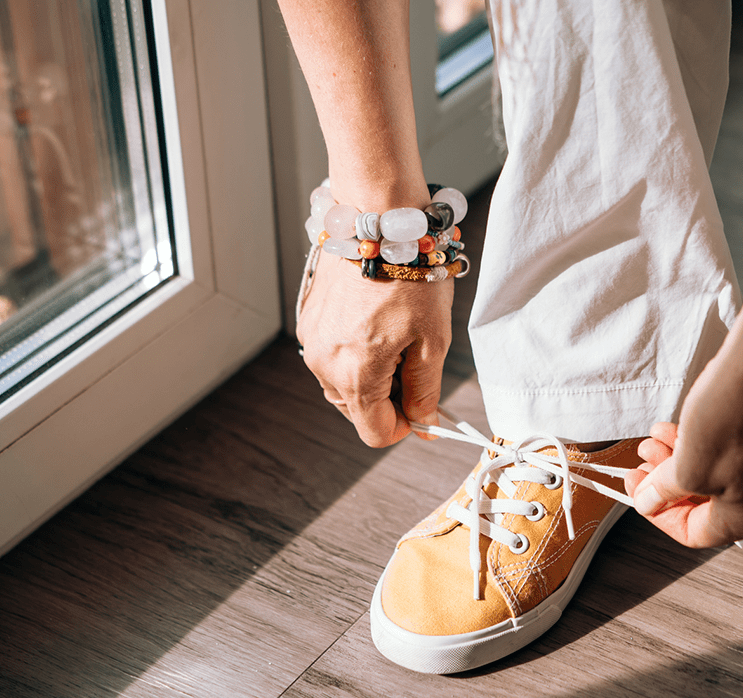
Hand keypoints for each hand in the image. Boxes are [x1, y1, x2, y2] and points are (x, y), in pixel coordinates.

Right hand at [297, 252, 452, 446]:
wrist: (379, 220)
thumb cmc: (411, 274)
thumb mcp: (433, 338)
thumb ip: (425, 388)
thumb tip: (423, 422)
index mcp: (356, 374)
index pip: (375, 432)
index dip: (404, 427)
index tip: (422, 409)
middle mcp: (324, 363)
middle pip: (356, 410)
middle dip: (387, 399)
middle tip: (414, 363)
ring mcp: (312, 340)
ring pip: (341, 383)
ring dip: (369, 375)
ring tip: (396, 339)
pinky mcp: (309, 319)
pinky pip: (331, 354)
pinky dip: (353, 351)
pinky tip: (376, 323)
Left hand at [625, 352, 742, 547]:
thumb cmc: (739, 413)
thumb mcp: (687, 464)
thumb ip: (665, 491)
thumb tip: (650, 501)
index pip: (695, 533)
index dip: (658, 514)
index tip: (640, 494)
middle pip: (707, 503)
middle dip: (667, 481)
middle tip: (644, 464)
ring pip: (719, 475)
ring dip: (682, 459)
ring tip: (657, 439)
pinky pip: (737, 455)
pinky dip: (706, 445)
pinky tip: (680, 428)